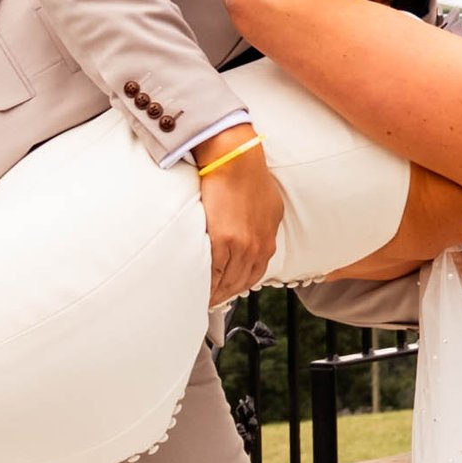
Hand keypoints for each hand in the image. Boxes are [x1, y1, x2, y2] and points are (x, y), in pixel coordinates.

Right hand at [196, 126, 284, 305]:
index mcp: (267, 242)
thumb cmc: (248, 175)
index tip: (223, 293)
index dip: (236, 287)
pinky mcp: (222, 241)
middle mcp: (256, 248)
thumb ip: (263, 226)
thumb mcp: (268, 206)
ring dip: (211, 292)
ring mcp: (241, 247)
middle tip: (205, 302)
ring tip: (195, 298)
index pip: (252, 275)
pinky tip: (193, 286)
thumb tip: (257, 234)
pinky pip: (213, 272)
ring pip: (225, 282)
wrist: (235, 160)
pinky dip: (204, 283)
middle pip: (238, 284)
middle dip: (222, 294)